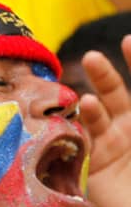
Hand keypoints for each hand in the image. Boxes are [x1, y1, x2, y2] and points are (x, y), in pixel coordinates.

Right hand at [80, 35, 130, 206]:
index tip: (129, 41)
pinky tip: (82, 113)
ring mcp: (113, 146)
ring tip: (87, 97)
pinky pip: (84, 140)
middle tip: (93, 58)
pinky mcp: (95, 166)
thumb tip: (106, 96)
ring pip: (97, 114)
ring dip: (91, 100)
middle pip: (116, 93)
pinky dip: (81, 125)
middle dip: (105, 75)